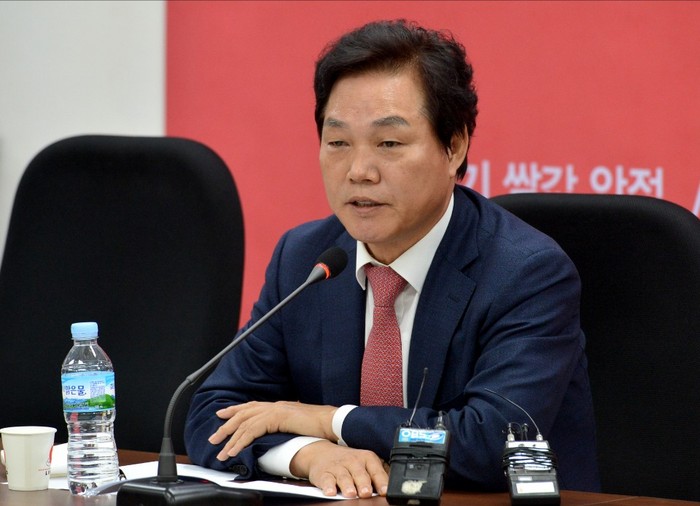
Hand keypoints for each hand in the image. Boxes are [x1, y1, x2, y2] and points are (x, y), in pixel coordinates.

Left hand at [208, 401, 336, 459]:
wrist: (332, 421)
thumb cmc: (319, 425)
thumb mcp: (297, 425)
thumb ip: (285, 426)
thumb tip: (277, 434)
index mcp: (278, 406)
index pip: (251, 407)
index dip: (235, 410)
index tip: (222, 415)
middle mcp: (274, 405)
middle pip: (243, 413)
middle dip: (226, 427)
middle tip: (213, 439)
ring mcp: (275, 409)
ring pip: (245, 423)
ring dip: (230, 439)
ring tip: (222, 453)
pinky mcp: (277, 417)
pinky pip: (253, 430)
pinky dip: (241, 441)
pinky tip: (235, 451)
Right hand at [290, 440, 387, 497]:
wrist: (322, 453)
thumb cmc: (349, 462)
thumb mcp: (365, 462)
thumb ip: (378, 473)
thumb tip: (393, 486)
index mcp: (367, 458)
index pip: (376, 470)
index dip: (381, 481)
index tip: (384, 491)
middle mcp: (353, 461)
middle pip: (360, 473)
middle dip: (363, 483)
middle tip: (366, 493)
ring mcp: (338, 467)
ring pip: (344, 477)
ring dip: (348, 485)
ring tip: (351, 494)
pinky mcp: (324, 474)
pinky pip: (327, 480)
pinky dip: (328, 486)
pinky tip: (330, 492)